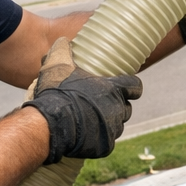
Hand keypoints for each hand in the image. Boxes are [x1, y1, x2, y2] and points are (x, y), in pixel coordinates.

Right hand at [22, 38, 142, 163]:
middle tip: (101, 106)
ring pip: (117, 126)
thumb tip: (63, 40)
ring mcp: (113, 129)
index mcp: (113, 89)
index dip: (132, 87)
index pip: (135, 86)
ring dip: (108, 123)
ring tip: (91, 121)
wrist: (51, 124)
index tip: (129, 88)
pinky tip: (87, 136)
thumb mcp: (58, 65)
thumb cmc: (57, 92)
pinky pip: (107, 142)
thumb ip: (62, 50)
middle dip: (117, 107)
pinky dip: (99, 140)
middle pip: (126, 108)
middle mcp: (118, 109)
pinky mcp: (106, 146)